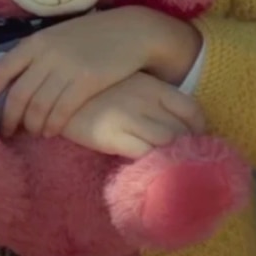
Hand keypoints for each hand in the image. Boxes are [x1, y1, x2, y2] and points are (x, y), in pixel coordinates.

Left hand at [0, 8, 153, 138]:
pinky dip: (52, 126)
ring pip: (38, 107)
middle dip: (9, 118)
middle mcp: (47, 54)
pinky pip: (60, 111)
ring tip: (34, 133)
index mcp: (37, 41)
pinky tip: (52, 132)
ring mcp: (66, 68)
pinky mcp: (86, 82)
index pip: (3, 69)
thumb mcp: (60, 35)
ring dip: (32, 126)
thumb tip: (16, 75)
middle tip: (8, 132)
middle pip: (18, 95)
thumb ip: (39, 52)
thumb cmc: (96, 34)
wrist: (133, 31)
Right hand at [62, 72, 206, 158]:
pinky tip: (147, 169)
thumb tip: (170, 124)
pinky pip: (144, 154)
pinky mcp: (112, 135)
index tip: (197, 142)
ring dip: (173, 158)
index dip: (199, 129)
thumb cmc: (94, 90)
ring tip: (169, 169)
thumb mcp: (128, 85)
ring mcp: (130, 117)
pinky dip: (152, 164)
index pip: (192, 108)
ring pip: (167, 143)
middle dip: (189, 148)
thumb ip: (150, 100)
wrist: (55, 91)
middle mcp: (147, 100)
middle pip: (182, 129)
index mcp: (154, 87)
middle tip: (186, 161)